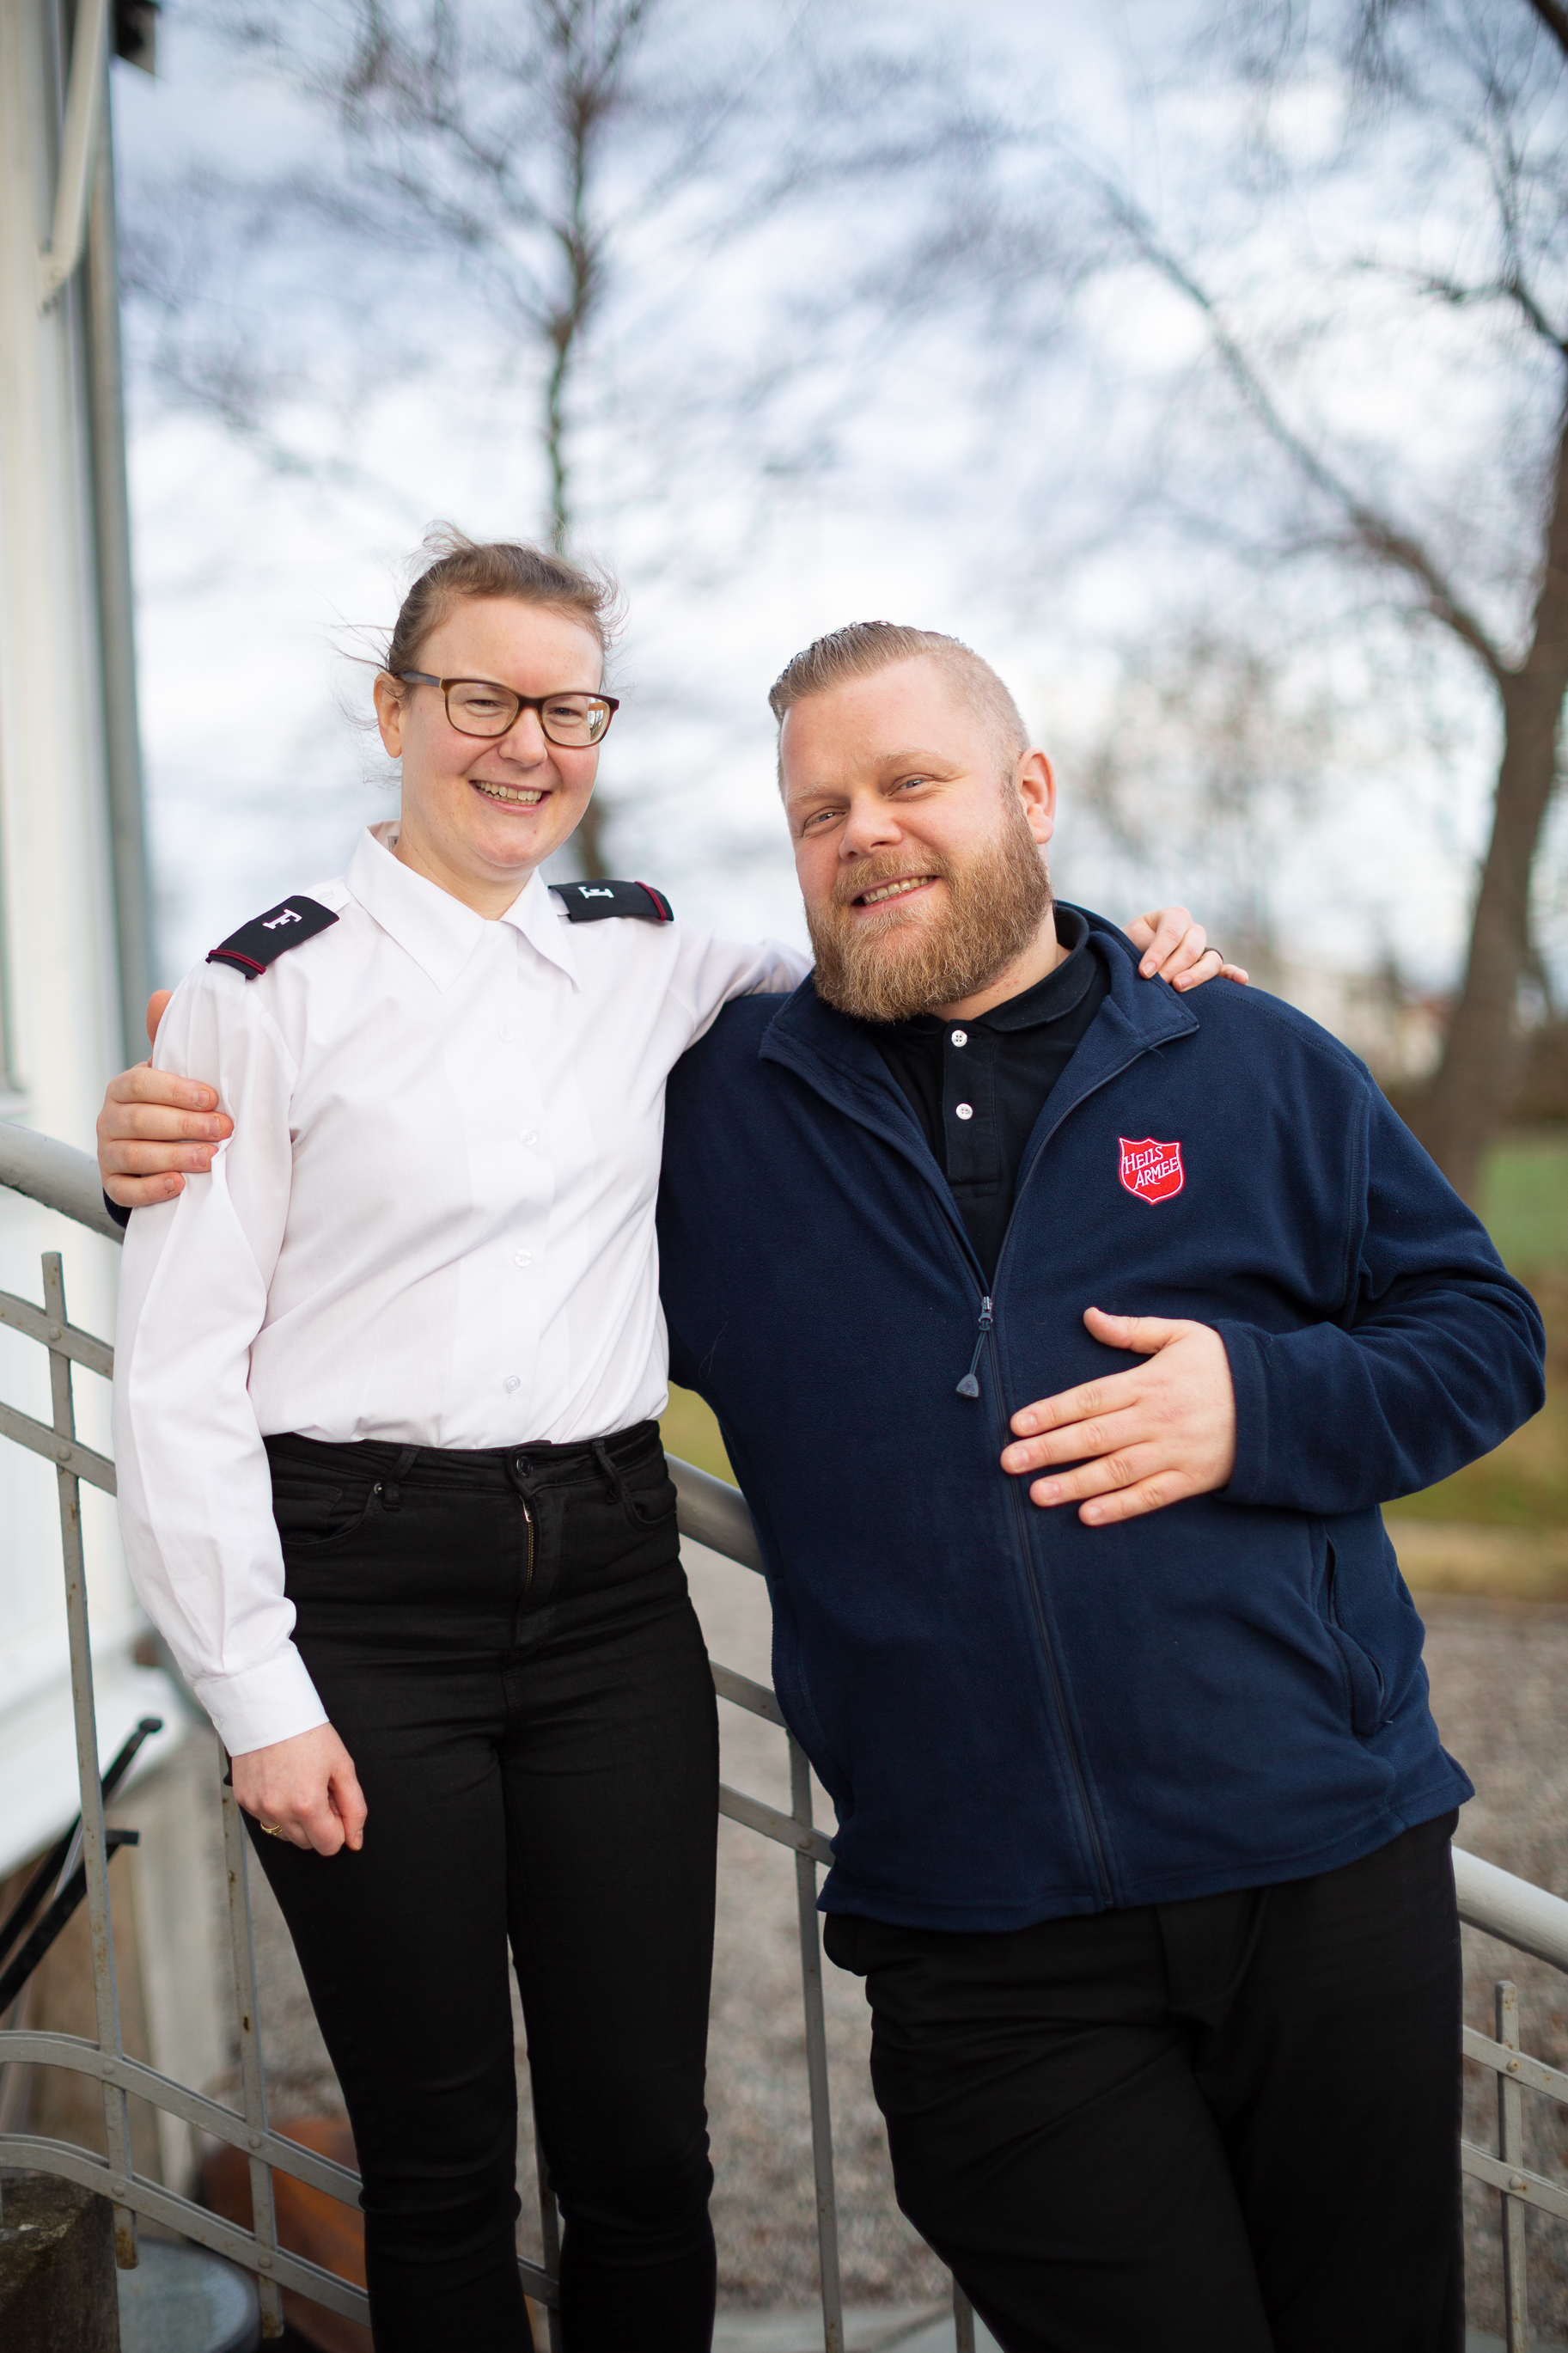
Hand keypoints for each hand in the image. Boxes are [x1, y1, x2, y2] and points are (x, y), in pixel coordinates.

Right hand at [97, 989, 232, 1207]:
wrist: (158, 1152)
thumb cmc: (172, 1106)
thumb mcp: (174, 1075)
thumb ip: (171, 1041)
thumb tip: (161, 996)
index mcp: (125, 1087)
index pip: (140, 1083)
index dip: (176, 1090)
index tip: (212, 1097)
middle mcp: (110, 1118)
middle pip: (141, 1120)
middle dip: (185, 1125)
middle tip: (224, 1129)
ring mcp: (108, 1152)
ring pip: (135, 1155)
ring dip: (175, 1156)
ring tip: (210, 1159)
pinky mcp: (113, 1183)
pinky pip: (125, 1190)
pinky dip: (151, 1189)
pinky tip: (178, 1186)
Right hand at [231, 1724, 366, 1855]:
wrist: (269, 1710)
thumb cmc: (308, 1733)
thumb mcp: (342, 1766)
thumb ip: (354, 1807)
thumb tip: (355, 1840)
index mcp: (307, 1805)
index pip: (329, 1846)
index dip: (338, 1827)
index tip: (336, 1804)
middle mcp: (279, 1811)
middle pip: (307, 1844)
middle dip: (319, 1824)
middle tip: (319, 1790)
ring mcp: (258, 1807)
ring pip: (285, 1834)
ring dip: (297, 1820)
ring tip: (300, 1785)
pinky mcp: (244, 1801)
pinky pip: (266, 1820)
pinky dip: (277, 1809)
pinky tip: (281, 1783)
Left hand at [1000, 1309, 1236, 1524]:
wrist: (1280, 1402)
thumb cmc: (1224, 1365)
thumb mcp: (1182, 1334)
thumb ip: (1132, 1330)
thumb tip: (1089, 1316)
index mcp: (1148, 1383)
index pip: (1089, 1398)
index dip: (1050, 1412)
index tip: (1017, 1424)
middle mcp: (1156, 1419)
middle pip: (1093, 1436)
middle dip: (1048, 1450)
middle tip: (1009, 1462)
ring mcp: (1173, 1452)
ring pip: (1115, 1471)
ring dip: (1074, 1484)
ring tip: (1037, 1494)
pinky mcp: (1191, 1479)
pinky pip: (1150, 1496)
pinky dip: (1120, 1507)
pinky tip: (1088, 1515)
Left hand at [1124, 908, 1248, 991]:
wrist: (1129, 958)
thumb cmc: (1128, 948)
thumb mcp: (1129, 941)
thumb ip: (1139, 948)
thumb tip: (1147, 971)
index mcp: (1174, 917)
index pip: (1171, 933)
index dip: (1158, 953)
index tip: (1144, 973)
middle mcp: (1193, 931)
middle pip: (1191, 948)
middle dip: (1173, 967)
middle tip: (1159, 984)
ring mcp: (1203, 950)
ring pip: (1210, 960)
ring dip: (1197, 975)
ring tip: (1180, 986)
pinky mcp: (1208, 968)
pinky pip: (1224, 970)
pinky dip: (1233, 975)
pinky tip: (1241, 980)